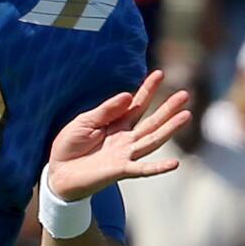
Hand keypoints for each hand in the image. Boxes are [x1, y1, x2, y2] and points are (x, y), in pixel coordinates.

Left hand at [46, 70, 191, 201]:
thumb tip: (128, 95)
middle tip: (185, 94)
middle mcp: (126, 139)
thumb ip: (106, 110)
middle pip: (152, 121)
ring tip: (186, 116)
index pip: (137, 104)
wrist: (58, 172)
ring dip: (170, 129)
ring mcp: (125, 155)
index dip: (148, 89)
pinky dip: (158, 168)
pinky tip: (175, 163)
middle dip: (168, 108)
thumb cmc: (70, 145)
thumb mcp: (85, 121)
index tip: (160, 73)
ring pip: (152, 140)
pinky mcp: (120, 170)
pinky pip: (143, 169)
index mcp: (116, 124)